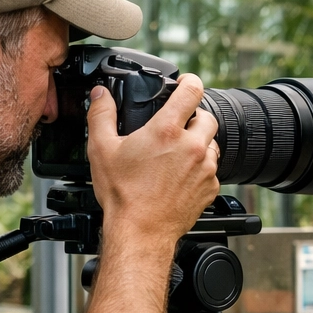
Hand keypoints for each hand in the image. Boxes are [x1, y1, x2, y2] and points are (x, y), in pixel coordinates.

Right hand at [85, 75, 220, 248]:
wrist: (141, 231)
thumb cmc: (123, 194)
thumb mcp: (102, 149)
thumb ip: (101, 115)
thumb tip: (101, 95)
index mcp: (167, 131)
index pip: (192, 90)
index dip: (190, 81)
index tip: (186, 83)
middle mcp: (191, 146)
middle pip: (207, 116)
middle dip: (194, 116)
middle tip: (177, 125)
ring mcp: (204, 168)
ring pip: (212, 144)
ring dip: (199, 142)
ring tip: (177, 153)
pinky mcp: (210, 188)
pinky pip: (212, 170)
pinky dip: (200, 168)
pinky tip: (181, 176)